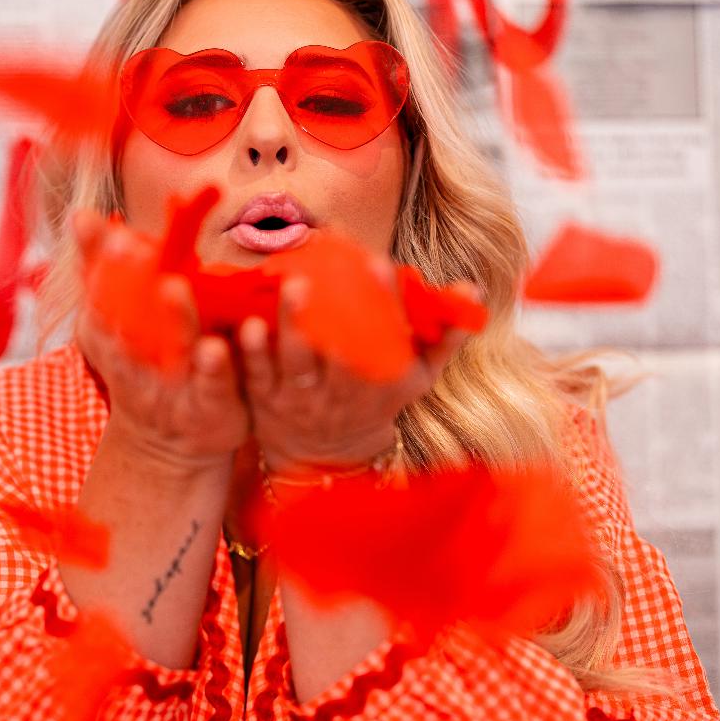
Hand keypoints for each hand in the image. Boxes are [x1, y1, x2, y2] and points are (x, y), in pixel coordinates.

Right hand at [72, 210, 249, 471]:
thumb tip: (79, 214)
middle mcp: (136, 362)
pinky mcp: (208, 408)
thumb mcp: (116, 324)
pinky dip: (213, 367)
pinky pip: (212, 386)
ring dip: (173, 319)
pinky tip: (219, 345)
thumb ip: (101, 270)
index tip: (112, 232)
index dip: (103, 266)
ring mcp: (171, 388)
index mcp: (112, 336)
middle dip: (127, 284)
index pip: (101, 297)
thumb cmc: (144, 368)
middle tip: (131, 245)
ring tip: (173, 286)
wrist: (168, 445)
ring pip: (170, 351)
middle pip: (128, 320)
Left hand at [240, 263, 482, 472]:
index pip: (388, 340)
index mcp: (384, 382)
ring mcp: (303, 398)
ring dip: (293, 324)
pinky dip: (255, 352)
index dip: (386, 302)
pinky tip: (248, 323)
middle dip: (335, 313)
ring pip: (298, 361)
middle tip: (325, 272)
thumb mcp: (417, 377)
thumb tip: (471, 289)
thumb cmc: (376, 401)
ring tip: (291, 286)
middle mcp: (344, 393)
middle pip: (341, 351)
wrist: (329, 457)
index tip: (380, 263)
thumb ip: (445, 335)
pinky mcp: (267, 401)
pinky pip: (260, 376)